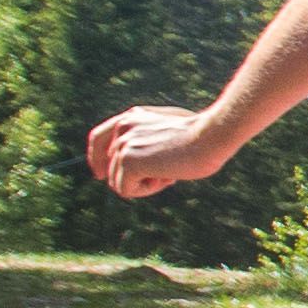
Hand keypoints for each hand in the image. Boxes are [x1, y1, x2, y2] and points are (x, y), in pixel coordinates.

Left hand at [84, 105, 229, 199]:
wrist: (211, 136)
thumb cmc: (205, 136)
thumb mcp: (175, 131)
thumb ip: (154, 138)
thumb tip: (146, 161)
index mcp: (132, 116)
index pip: (98, 137)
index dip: (96, 158)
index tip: (99, 175)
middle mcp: (123, 127)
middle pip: (107, 166)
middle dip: (132, 178)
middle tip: (162, 177)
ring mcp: (122, 143)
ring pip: (118, 182)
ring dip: (146, 183)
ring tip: (172, 171)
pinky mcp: (127, 161)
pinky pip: (126, 190)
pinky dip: (148, 190)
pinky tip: (168, 176)